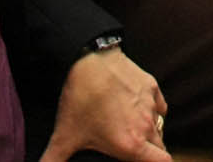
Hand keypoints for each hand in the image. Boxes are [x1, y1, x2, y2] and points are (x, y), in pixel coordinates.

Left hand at [39, 48, 170, 161]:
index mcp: (131, 144)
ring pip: (159, 127)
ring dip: (150, 132)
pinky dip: (152, 111)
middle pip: (161, 148)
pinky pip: (159, 106)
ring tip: (130, 130)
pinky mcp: (151, 86)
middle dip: (151, 152)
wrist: (90, 59)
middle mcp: (146, 126)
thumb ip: (51, 160)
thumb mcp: (63, 136)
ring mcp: (150, 105)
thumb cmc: (80, 99)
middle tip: (133, 151)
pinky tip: (136, 110)